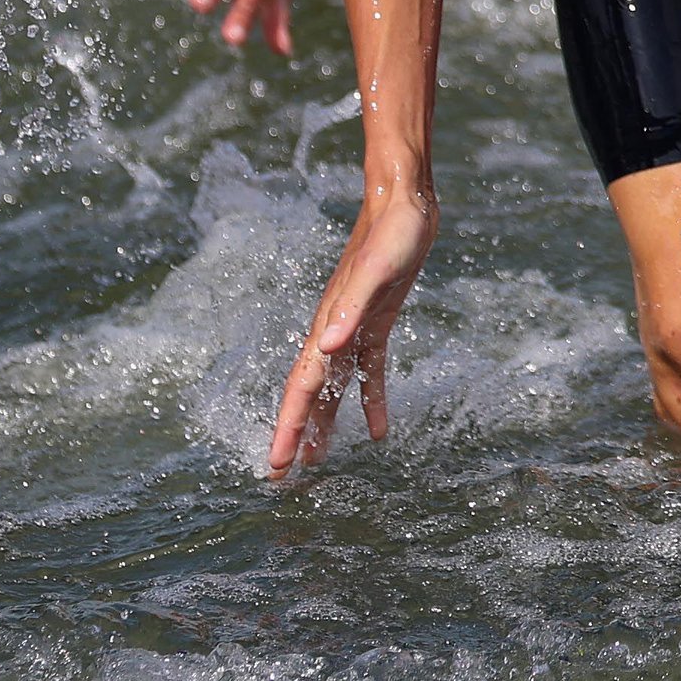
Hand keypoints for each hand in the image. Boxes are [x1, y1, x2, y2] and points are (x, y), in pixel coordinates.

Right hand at [267, 181, 436, 475]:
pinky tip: (378, 430)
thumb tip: (324, 346)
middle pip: (308, 394)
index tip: (276, 463)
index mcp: (328, 326)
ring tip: (317, 461)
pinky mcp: (375, 323)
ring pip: (332, 388)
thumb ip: (350, 308)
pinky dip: (370, 402)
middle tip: (281, 476)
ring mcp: (352, 328)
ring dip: (324, 424)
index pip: (301, 387)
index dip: (288, 426)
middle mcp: (333, 333)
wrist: (404, 204)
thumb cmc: (392, 233)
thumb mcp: (378, 270)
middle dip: (294, 434)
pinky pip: (368, 373)